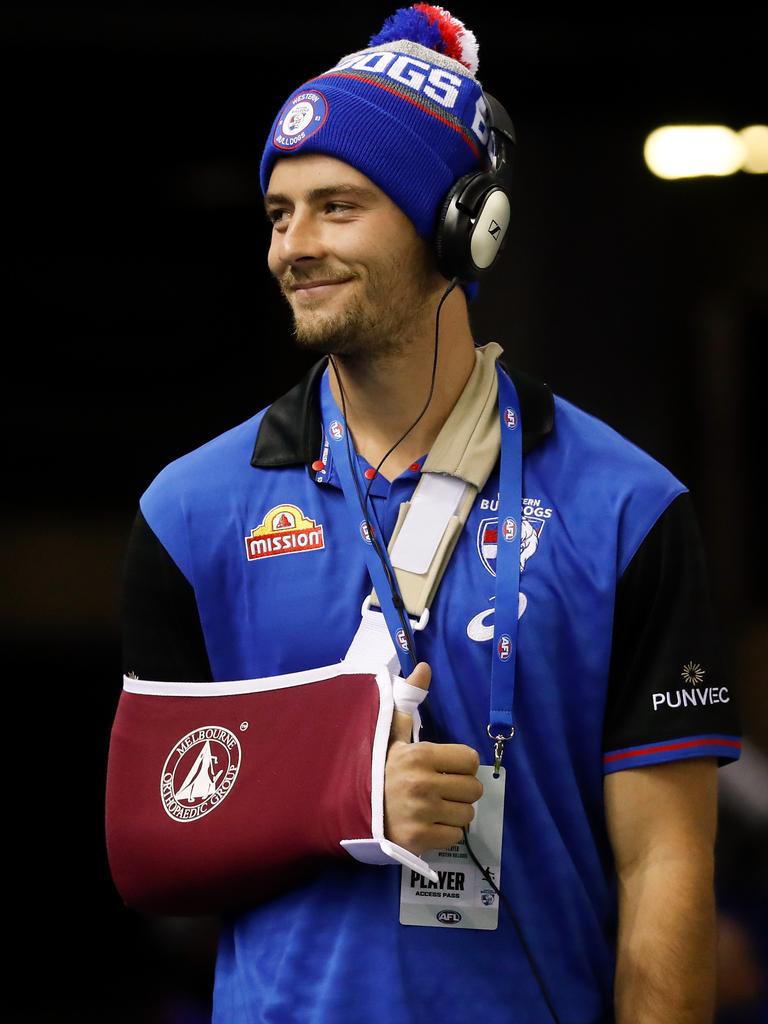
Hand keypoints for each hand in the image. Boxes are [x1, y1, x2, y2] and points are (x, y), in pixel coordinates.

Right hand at [383, 661, 482, 856]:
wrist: (347, 809)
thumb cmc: (374, 768)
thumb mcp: (390, 733)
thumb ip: (408, 699)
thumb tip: (424, 667)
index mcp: (421, 754)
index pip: (470, 759)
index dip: (461, 764)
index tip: (446, 768)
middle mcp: (424, 783)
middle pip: (473, 789)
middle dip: (460, 789)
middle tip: (441, 789)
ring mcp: (423, 813)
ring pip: (467, 814)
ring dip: (454, 812)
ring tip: (434, 807)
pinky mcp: (420, 839)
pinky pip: (454, 836)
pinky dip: (444, 832)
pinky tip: (428, 823)